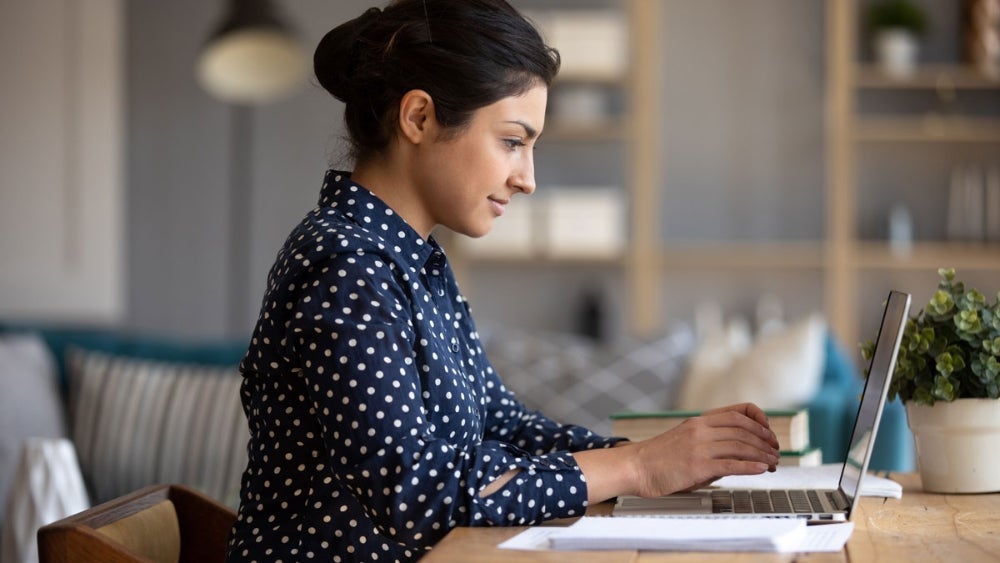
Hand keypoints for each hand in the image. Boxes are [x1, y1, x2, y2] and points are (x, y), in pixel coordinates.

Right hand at [626, 402, 779, 496]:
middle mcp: (701, 429)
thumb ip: (712, 442)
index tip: (769, 434)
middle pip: (744, 429)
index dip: (760, 421)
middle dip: (766, 442)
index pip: (739, 412)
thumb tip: (739, 453)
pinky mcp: (697, 465)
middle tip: (775, 453)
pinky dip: (751, 466)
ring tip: (773, 464)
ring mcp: (699, 446)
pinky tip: (761, 470)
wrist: (636, 467)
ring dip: (762, 455)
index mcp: (699, 420)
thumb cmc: (660, 457)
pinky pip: (731, 464)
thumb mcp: (686, 440)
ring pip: (741, 445)